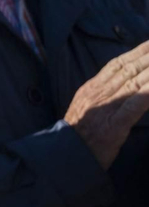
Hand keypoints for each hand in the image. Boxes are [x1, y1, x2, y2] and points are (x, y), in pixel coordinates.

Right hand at [64, 39, 148, 168]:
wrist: (65, 155)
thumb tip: (121, 81)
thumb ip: (101, 92)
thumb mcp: (85, 106)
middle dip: (148, 56)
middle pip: (128, 69)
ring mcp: (106, 108)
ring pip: (134, 82)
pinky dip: (148, 93)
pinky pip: (135, 105)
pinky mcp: (114, 125)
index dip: (137, 51)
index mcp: (91, 88)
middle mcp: (98, 93)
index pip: (117, 64)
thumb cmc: (78, 134)